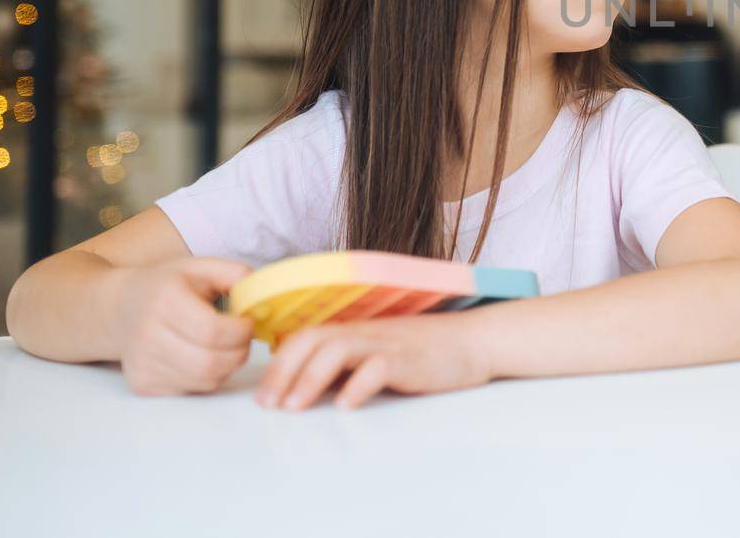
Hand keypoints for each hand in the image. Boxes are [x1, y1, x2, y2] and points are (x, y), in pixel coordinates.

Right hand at [107, 257, 254, 394]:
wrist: (119, 308)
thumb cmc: (168, 285)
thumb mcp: (201, 267)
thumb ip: (237, 275)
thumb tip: (265, 300)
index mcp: (164, 300)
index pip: (213, 331)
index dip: (241, 331)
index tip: (248, 322)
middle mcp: (147, 335)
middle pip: (210, 363)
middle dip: (239, 352)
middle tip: (242, 338)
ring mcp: (143, 364)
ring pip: (205, 381)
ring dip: (227, 366)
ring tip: (225, 346)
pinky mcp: (143, 384)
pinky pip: (191, 389)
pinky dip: (208, 377)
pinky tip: (203, 356)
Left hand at [255, 312, 492, 410]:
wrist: (475, 341)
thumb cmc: (426, 354)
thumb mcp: (380, 355)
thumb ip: (348, 365)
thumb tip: (307, 389)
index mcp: (356, 331)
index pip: (306, 336)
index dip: (279, 365)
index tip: (264, 398)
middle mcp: (367, 332)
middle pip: (313, 339)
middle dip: (284, 372)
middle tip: (269, 406)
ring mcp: (389, 343)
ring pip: (338, 349)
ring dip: (310, 378)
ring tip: (295, 408)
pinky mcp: (410, 359)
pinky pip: (378, 367)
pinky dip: (358, 386)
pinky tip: (346, 406)